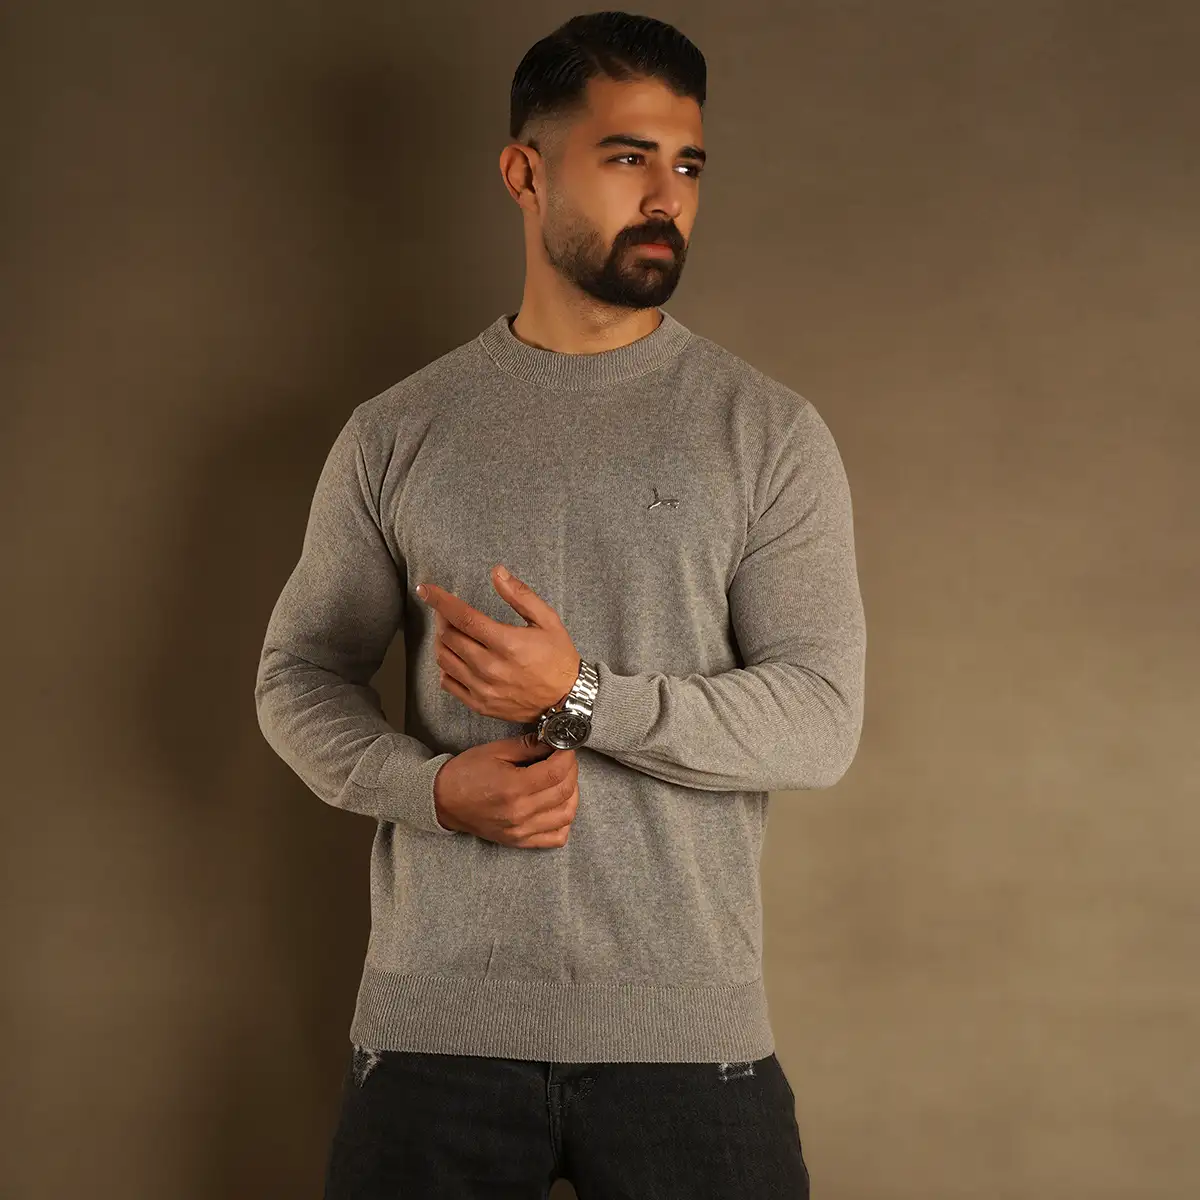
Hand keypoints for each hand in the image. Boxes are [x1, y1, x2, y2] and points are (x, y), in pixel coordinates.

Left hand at [416, 565, 581, 723]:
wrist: (568, 699)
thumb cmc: (559, 657)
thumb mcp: (547, 620)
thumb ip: (520, 595)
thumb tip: (497, 572)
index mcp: (507, 643)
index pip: (463, 617)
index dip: (440, 600)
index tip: (425, 589)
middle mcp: (491, 667)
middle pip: (449, 637)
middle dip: (443, 618)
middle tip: (448, 611)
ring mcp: (483, 688)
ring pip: (444, 659)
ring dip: (442, 641)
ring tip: (451, 632)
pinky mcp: (480, 704)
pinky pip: (448, 683)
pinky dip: (446, 667)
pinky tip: (456, 657)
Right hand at [432, 731, 578, 847]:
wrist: (443, 802)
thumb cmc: (466, 774)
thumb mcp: (495, 751)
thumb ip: (528, 746)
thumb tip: (554, 740)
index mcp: (513, 788)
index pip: (556, 771)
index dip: (567, 755)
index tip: (566, 746)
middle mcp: (520, 813)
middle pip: (565, 791)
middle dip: (572, 770)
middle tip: (565, 758)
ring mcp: (521, 830)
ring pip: (566, 815)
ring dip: (572, 794)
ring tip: (563, 780)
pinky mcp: (520, 841)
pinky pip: (557, 837)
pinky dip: (564, 821)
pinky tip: (557, 805)